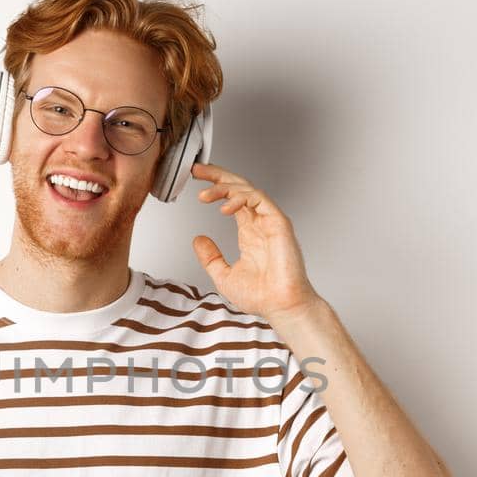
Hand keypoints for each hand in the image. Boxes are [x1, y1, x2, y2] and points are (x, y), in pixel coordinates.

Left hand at [190, 162, 323, 321]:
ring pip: (248, 190)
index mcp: (249, 231)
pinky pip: (260, 199)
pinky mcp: (278, 223)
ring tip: (204, 195)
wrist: (280, 307)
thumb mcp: (224, 275)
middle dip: (218, 175)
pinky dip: (241, 198)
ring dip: (224, 187)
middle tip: (197, 169)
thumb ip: (210, 257)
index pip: (232, 198)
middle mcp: (260, 222)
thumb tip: (198, 240)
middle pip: (240, 187)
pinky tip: (225, 207)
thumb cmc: (262, 296)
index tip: (196, 177)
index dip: (215, 185)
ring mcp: (270, 221)